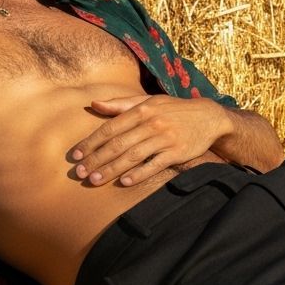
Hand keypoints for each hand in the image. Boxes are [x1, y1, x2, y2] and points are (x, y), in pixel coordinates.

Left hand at [71, 94, 229, 185]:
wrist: (209, 117)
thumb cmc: (173, 110)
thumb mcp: (149, 102)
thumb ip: (120, 104)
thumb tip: (93, 104)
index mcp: (142, 110)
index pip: (110, 127)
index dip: (91, 142)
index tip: (75, 155)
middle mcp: (152, 123)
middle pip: (118, 144)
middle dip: (96, 159)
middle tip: (79, 173)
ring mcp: (165, 138)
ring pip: (133, 156)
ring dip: (112, 169)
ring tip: (94, 180)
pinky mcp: (177, 152)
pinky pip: (155, 165)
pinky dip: (139, 174)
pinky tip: (125, 182)